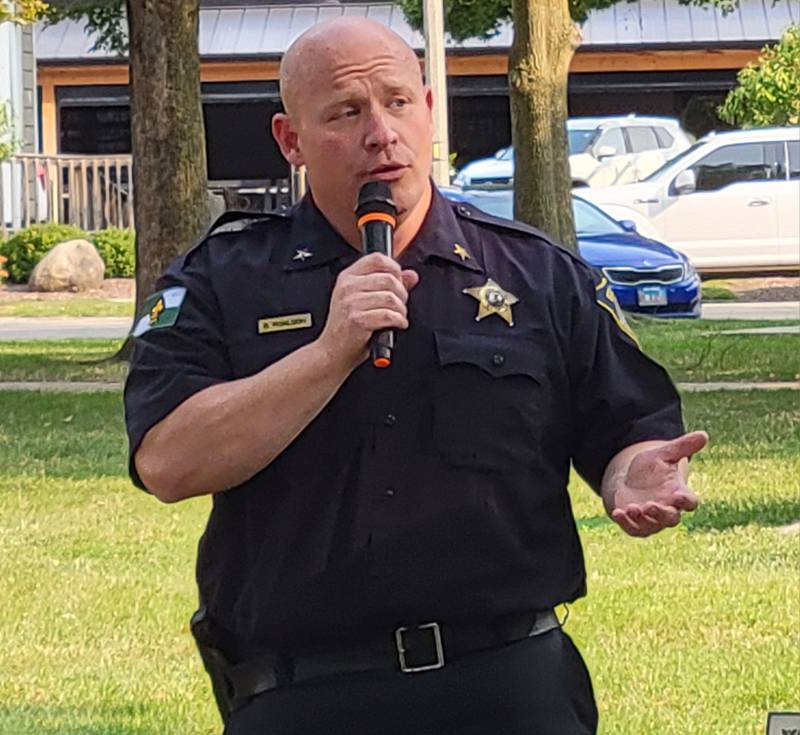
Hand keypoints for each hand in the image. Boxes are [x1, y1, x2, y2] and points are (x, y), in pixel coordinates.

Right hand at [318, 253, 418, 369]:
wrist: (333, 352)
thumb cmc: (348, 328)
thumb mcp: (364, 300)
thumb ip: (388, 285)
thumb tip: (411, 275)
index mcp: (348, 277)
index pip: (377, 259)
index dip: (394, 268)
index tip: (399, 281)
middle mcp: (348, 287)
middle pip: (388, 279)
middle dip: (402, 294)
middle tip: (399, 306)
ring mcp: (351, 303)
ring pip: (391, 298)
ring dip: (401, 310)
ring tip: (398, 317)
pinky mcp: (357, 320)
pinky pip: (389, 315)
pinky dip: (399, 322)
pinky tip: (396, 325)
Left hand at [609, 431, 707, 536]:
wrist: (628, 480)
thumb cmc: (650, 468)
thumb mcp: (664, 455)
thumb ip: (683, 447)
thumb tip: (704, 434)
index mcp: (679, 494)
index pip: (690, 502)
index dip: (686, 501)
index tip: (680, 496)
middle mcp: (668, 509)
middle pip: (671, 518)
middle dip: (662, 513)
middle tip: (651, 505)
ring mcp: (652, 520)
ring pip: (653, 525)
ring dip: (643, 518)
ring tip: (633, 508)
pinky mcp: (636, 525)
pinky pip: (633, 529)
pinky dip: (626, 523)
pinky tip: (618, 513)